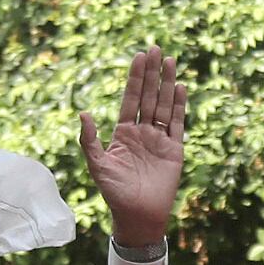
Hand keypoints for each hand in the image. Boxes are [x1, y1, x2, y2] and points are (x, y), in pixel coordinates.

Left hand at [80, 46, 186, 248]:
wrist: (137, 216)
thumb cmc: (114, 193)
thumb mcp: (97, 165)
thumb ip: (89, 140)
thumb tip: (83, 113)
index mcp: (123, 133)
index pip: (131, 99)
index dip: (135, 78)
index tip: (139, 56)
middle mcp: (142, 132)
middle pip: (149, 96)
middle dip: (152, 73)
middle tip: (155, 48)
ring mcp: (159, 139)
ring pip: (164, 105)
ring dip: (167, 83)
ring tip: (170, 60)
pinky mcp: (174, 150)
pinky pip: (177, 123)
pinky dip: (179, 105)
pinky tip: (180, 87)